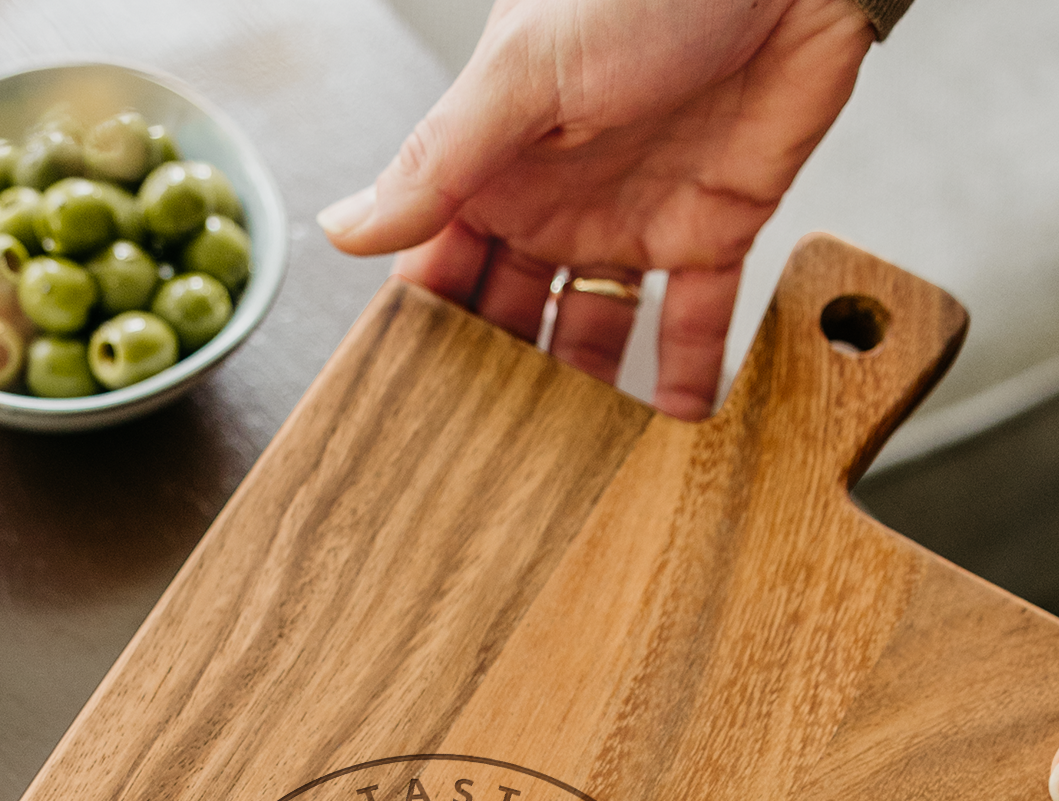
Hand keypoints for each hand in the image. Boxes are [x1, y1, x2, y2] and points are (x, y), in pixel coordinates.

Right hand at [317, 0, 873, 418]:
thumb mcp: (525, 70)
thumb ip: (440, 161)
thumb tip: (344, 230)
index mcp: (496, 162)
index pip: (439, 267)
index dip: (422, 335)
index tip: (402, 412)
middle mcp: (556, 199)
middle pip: (511, 315)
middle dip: (497, 382)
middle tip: (486, 466)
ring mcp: (632, 219)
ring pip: (593, 331)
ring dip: (583, 394)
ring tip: (569, 471)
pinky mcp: (713, 228)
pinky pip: (694, 323)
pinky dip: (685, 378)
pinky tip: (669, 437)